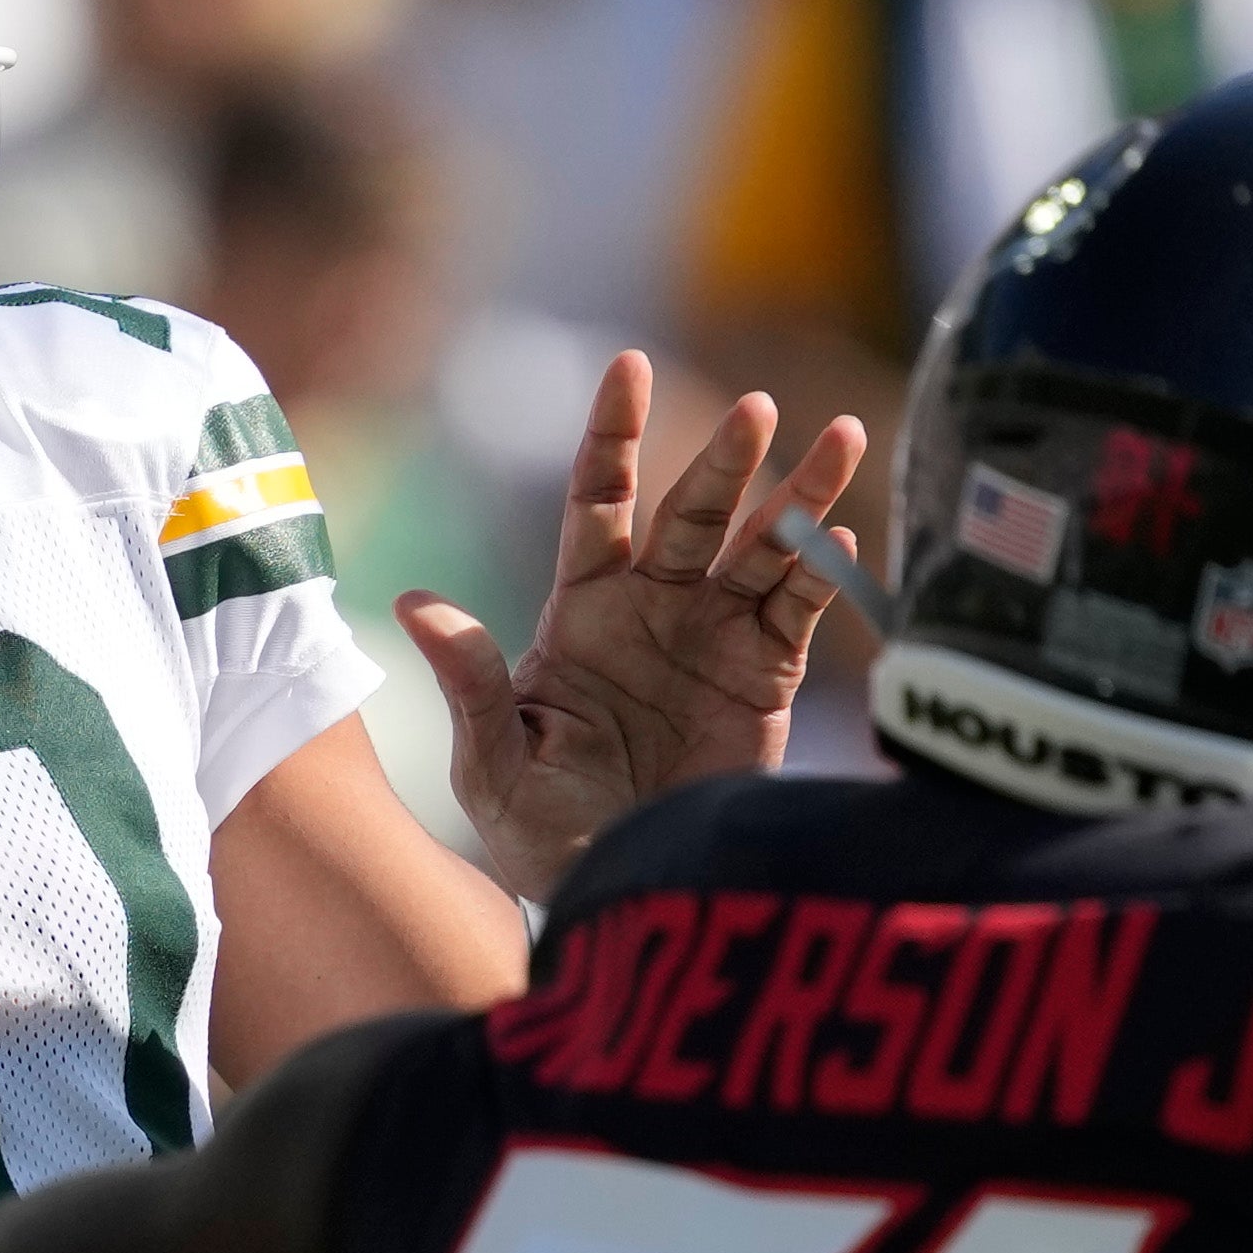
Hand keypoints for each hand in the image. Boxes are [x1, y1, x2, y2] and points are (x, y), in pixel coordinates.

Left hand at [397, 351, 865, 900]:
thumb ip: (470, 680)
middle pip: (694, 514)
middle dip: (725, 462)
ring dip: (799, 498)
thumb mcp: (493, 759)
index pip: (596, 501)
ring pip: (761, 549)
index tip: (628, 366)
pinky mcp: (764, 677)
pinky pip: (796, 614)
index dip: (613, 435)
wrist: (615, 886)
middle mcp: (653, 605)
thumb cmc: (538, 826)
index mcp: (582, 607)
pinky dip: (819, 579)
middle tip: (755, 408)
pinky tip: (838, 546)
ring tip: (840, 438)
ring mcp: (713, 635)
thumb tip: (412, 601)